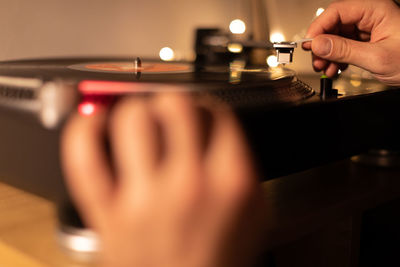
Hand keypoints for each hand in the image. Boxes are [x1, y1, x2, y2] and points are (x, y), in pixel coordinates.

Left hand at [61, 93, 263, 266]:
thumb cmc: (219, 260)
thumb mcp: (255, 211)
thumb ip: (242, 163)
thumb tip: (217, 128)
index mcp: (230, 181)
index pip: (215, 112)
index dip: (206, 105)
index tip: (198, 112)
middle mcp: (188, 184)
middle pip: (174, 104)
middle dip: (171, 100)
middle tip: (168, 111)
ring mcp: (145, 199)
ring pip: (131, 119)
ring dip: (135, 110)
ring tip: (138, 118)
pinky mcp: (108, 213)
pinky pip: (84, 156)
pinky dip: (84, 130)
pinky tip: (95, 124)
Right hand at [303, 0, 399, 85]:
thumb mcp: (377, 57)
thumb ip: (344, 50)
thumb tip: (318, 44)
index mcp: (376, 9)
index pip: (338, 11)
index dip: (319, 27)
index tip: (309, 43)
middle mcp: (371, 16)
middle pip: (335, 24)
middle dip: (322, 44)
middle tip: (316, 59)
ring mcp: (368, 29)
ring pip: (337, 36)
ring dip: (327, 53)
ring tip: (324, 67)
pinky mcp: (366, 41)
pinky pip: (344, 46)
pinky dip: (336, 58)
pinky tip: (334, 68)